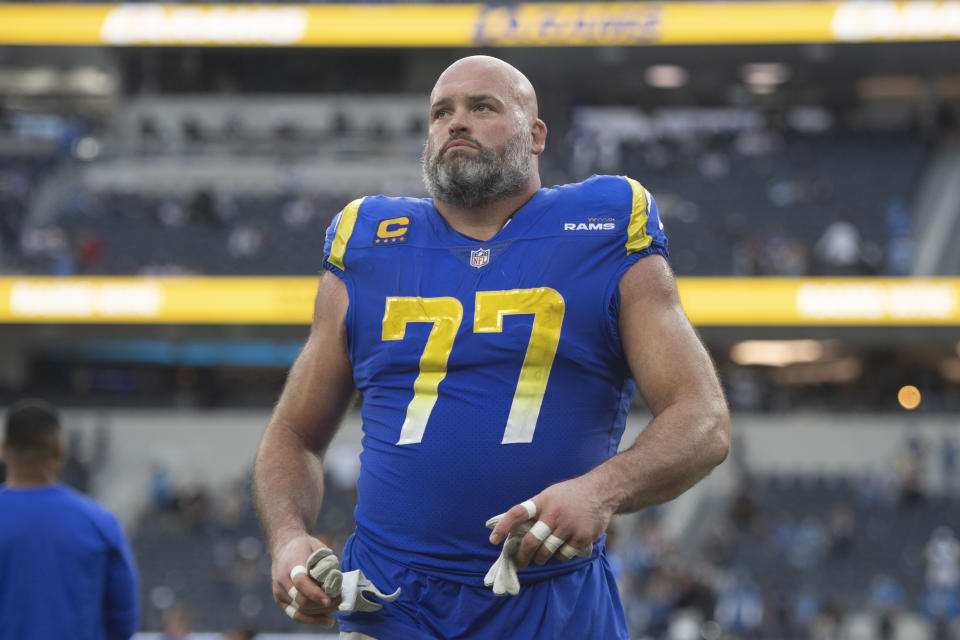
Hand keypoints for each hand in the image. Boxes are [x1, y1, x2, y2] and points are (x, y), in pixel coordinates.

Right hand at [270, 534, 341, 626]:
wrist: (283, 546)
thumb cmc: (304, 546)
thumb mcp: (317, 546)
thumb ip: (326, 561)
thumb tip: (336, 579)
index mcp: (291, 564)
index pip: (301, 582)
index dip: (315, 593)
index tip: (330, 599)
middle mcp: (282, 580)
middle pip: (301, 600)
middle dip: (322, 605)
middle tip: (339, 601)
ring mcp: (279, 592)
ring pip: (299, 610)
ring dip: (320, 613)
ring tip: (336, 608)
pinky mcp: (279, 600)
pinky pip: (295, 614)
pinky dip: (311, 619)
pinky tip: (326, 620)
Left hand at [488, 474, 612, 569]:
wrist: (601, 491)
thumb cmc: (571, 495)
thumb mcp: (550, 495)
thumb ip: (535, 510)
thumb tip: (513, 528)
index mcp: (543, 501)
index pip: (517, 513)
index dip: (503, 526)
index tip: (493, 540)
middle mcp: (554, 513)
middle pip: (531, 541)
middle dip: (522, 556)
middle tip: (519, 563)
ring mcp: (568, 526)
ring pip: (546, 551)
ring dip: (540, 558)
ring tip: (540, 558)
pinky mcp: (581, 537)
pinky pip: (563, 555)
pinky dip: (559, 556)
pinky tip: (561, 550)